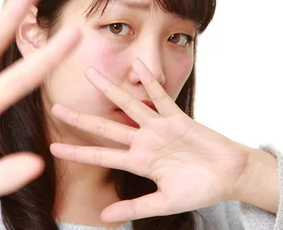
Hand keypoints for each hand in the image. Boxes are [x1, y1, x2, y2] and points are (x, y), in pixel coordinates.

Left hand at [49, 58, 252, 222]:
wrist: (229, 176)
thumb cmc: (199, 190)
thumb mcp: (164, 203)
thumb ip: (135, 207)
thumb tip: (103, 217)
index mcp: (139, 162)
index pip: (101, 155)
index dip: (78, 151)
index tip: (53, 147)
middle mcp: (143, 141)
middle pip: (106, 127)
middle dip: (81, 118)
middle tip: (56, 106)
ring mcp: (158, 127)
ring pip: (128, 105)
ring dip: (109, 89)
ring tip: (89, 73)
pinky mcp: (176, 118)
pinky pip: (160, 97)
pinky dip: (149, 82)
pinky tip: (136, 66)